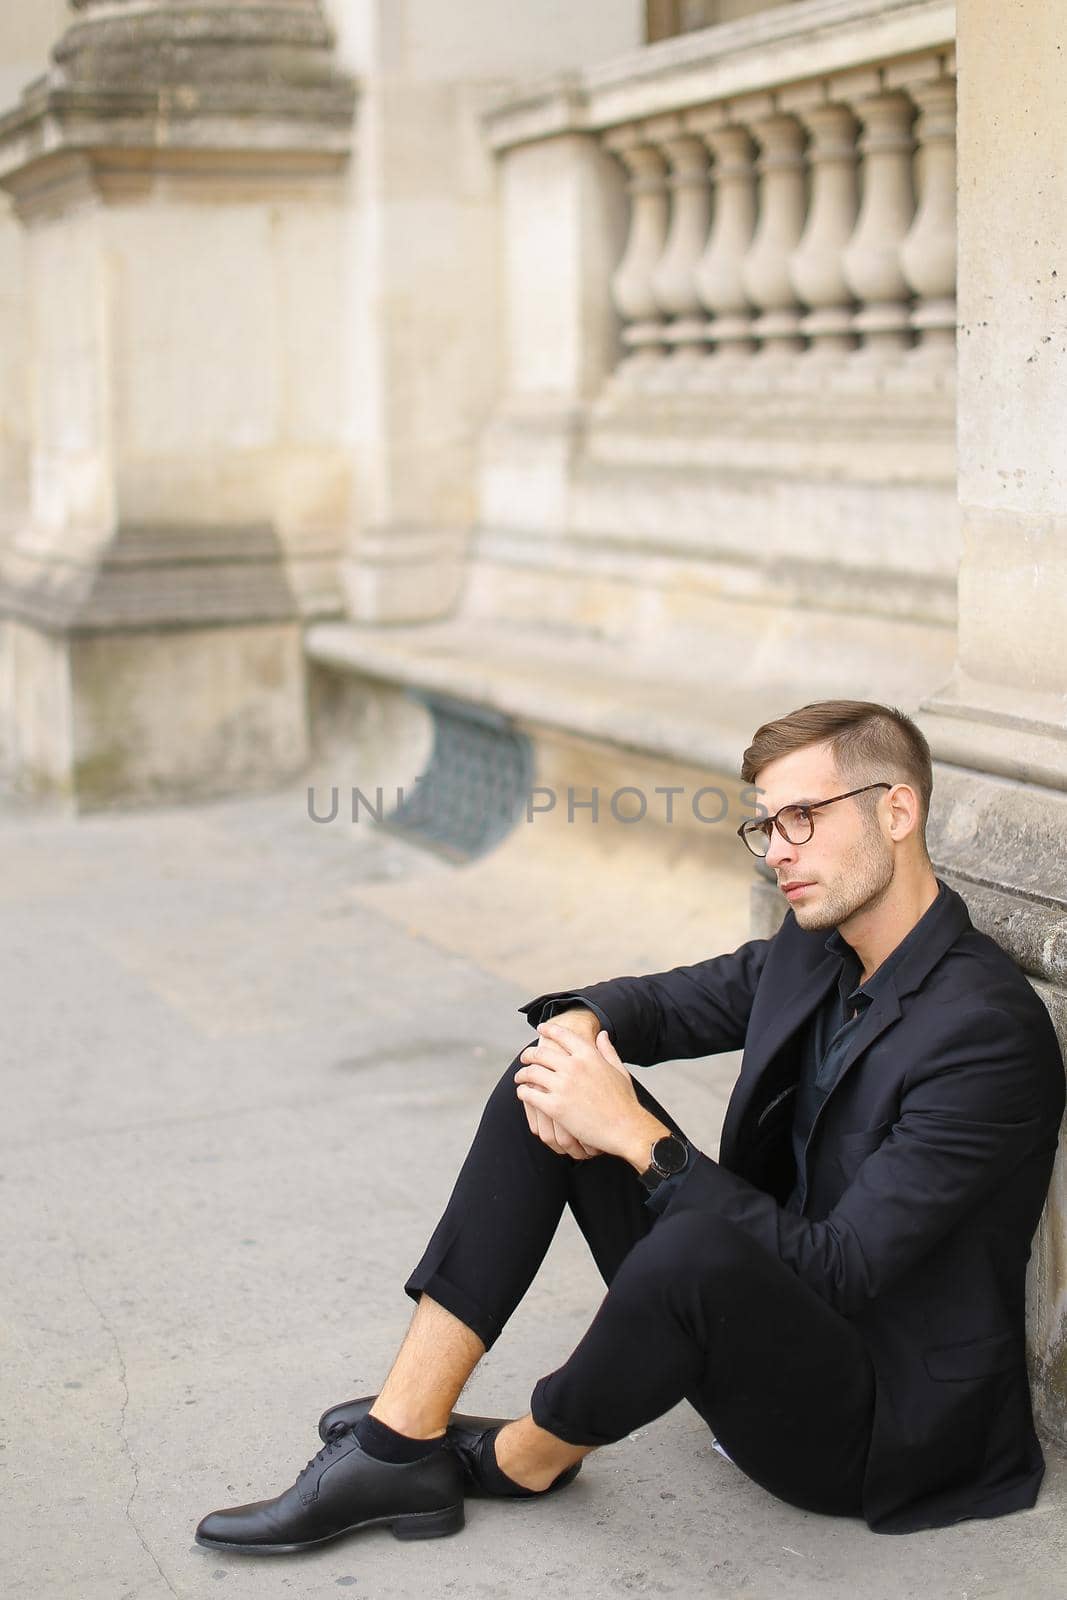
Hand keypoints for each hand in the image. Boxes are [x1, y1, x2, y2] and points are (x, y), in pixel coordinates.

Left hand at [515, 1022, 668, 1167]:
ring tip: (520, 1077)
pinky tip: (523, 1093)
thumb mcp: (618, 1069)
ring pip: (531, 1073)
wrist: (626, 1128)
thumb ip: (607, 1050)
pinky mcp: (556, 1107)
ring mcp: (563, 1086)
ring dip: (522, 1074)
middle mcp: (574, 1066)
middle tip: (524, 1058)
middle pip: (541, 1053)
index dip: (549, 1030)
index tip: (541, 1029)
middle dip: (529, 1054)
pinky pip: (530, 1095)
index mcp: (589, 1055)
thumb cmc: (625, 1101)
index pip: (562, 1035)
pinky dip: (523, 1092)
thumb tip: (601, 1034)